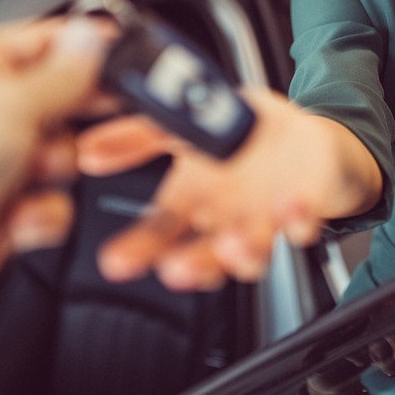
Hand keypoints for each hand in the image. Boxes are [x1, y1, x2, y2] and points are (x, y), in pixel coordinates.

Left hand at [0, 17, 113, 322]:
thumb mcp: (9, 104)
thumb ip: (60, 73)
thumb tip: (89, 35)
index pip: (47, 42)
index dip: (86, 49)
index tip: (120, 59)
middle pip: (65, 101)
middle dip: (72, 122)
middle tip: (62, 129)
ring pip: (66, 154)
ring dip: (55, 172)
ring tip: (28, 177)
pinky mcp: (8, 206)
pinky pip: (55, 201)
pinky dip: (43, 213)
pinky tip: (16, 215)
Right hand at [76, 89, 379, 289]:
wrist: (309, 140)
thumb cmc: (246, 137)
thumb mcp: (186, 126)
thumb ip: (137, 138)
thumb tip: (85, 150)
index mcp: (194, 198)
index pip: (160, 229)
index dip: (137, 247)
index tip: (114, 261)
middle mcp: (226, 219)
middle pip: (203, 252)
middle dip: (190, 264)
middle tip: (175, 269)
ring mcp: (266, 219)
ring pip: (252, 251)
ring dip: (243, 253)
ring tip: (235, 245)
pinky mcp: (306, 208)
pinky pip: (302, 223)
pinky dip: (297, 221)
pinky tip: (289, 211)